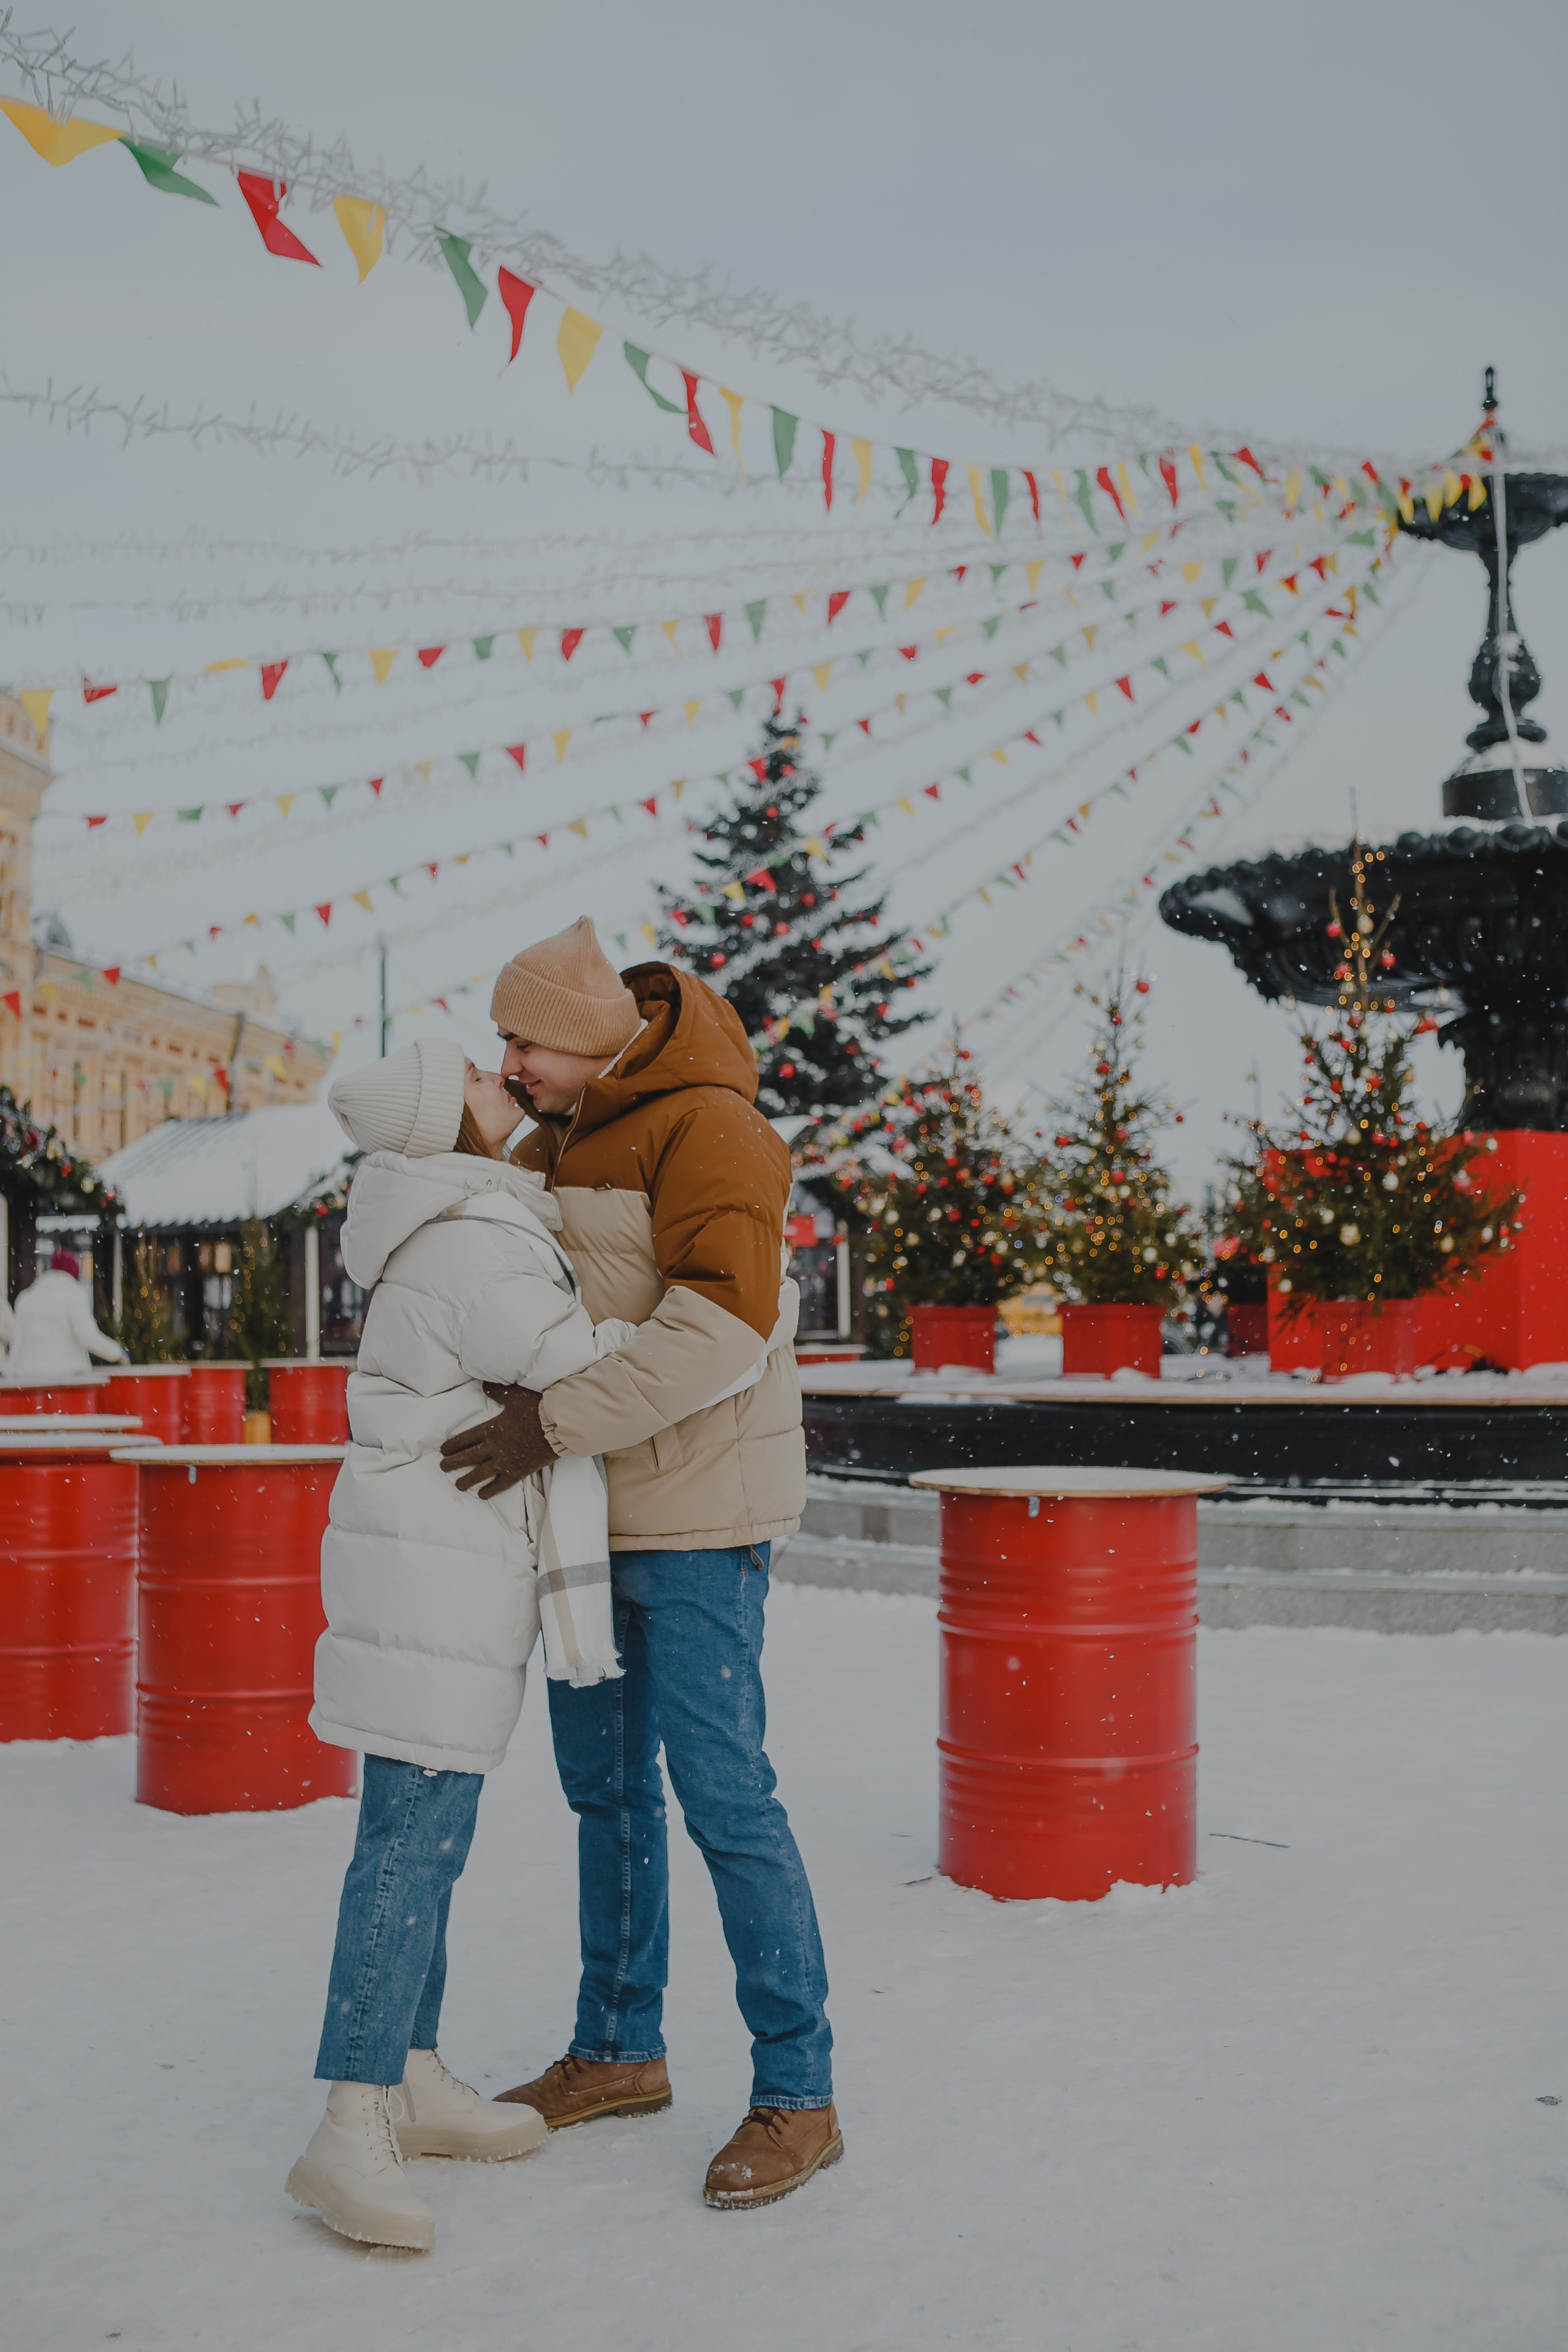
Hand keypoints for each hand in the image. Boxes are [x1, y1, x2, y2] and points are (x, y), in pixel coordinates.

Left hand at [439, 1384, 556, 1497]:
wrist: (558, 1425)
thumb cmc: (538, 1408)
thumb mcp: (515, 1395)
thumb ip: (497, 1391)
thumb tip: (483, 1384)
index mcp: (491, 1428)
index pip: (466, 1438)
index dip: (453, 1445)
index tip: (443, 1450)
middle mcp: (494, 1446)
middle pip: (468, 1457)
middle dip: (453, 1463)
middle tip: (443, 1467)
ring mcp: (505, 1461)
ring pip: (480, 1473)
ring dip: (467, 1480)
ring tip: (458, 1485)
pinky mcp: (518, 1471)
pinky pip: (500, 1484)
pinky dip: (490, 1490)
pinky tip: (482, 1494)